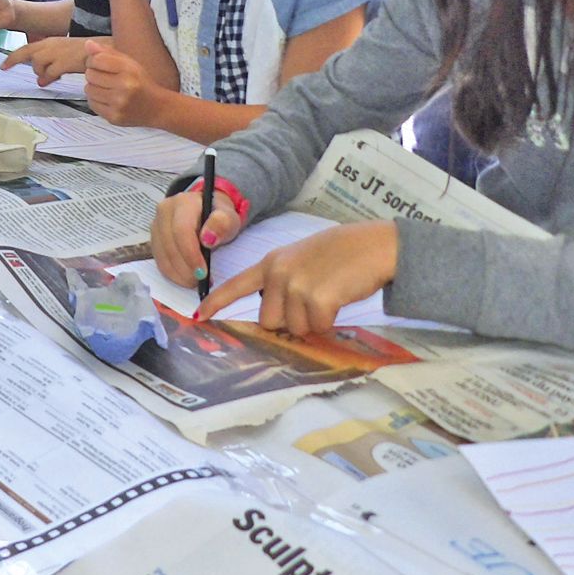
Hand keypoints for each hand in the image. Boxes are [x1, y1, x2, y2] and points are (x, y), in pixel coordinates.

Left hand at [1, 36, 88, 84]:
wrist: (102, 52)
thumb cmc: (85, 54)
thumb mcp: (64, 57)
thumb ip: (51, 66)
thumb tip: (41, 79)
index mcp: (51, 42)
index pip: (27, 48)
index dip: (13, 57)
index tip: (3, 65)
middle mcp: (51, 45)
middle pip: (26, 52)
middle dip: (14, 59)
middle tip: (4, 68)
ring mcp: (57, 53)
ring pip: (37, 63)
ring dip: (39, 72)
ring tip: (47, 77)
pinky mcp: (65, 62)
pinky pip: (50, 72)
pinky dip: (49, 77)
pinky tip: (51, 80)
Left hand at [84, 40, 162, 124]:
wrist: (157, 108)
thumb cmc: (141, 82)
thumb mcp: (129, 63)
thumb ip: (108, 52)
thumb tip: (88, 44)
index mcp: (129, 70)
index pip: (97, 59)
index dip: (93, 60)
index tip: (98, 63)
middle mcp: (125, 87)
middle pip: (90, 74)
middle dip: (94, 73)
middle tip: (104, 77)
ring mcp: (119, 104)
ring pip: (88, 89)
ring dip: (94, 87)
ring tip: (106, 88)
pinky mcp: (114, 117)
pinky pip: (92, 103)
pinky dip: (96, 100)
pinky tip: (107, 98)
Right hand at [149, 186, 245, 287]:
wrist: (209, 213)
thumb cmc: (219, 217)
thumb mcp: (229, 218)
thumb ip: (223, 224)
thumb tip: (208, 239)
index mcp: (183, 202)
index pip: (181, 230)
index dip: (190, 254)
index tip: (203, 272)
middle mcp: (164, 211)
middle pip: (169, 245)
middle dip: (185, 268)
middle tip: (201, 281)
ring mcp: (156, 225)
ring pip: (162, 255)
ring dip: (178, 274)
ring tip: (195, 282)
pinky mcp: (154, 238)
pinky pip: (159, 260)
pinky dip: (172, 273)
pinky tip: (186, 278)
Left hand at [197, 221, 398, 334]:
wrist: (374, 246)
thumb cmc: (341, 254)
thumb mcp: (301, 260)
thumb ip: (282, 282)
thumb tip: (274, 318)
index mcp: (271, 262)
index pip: (237, 284)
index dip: (217, 302)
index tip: (199, 316)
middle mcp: (278, 273)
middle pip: (269, 321)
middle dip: (291, 321)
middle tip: (314, 300)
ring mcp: (296, 285)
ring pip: (295, 328)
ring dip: (313, 321)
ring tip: (329, 296)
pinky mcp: (318, 297)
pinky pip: (318, 328)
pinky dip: (330, 321)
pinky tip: (339, 299)